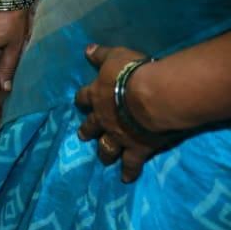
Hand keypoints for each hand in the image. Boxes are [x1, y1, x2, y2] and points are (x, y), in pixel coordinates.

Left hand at [75, 44, 177, 182]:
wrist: (151, 97)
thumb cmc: (133, 72)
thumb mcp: (115, 56)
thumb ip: (100, 55)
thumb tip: (86, 50)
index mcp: (97, 95)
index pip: (84, 97)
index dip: (82, 100)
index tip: (79, 103)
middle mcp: (104, 118)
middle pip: (92, 126)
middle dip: (88, 131)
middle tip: (83, 137)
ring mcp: (118, 136)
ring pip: (107, 147)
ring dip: (104, 152)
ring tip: (102, 158)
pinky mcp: (136, 149)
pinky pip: (131, 164)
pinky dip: (129, 171)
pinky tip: (126, 179)